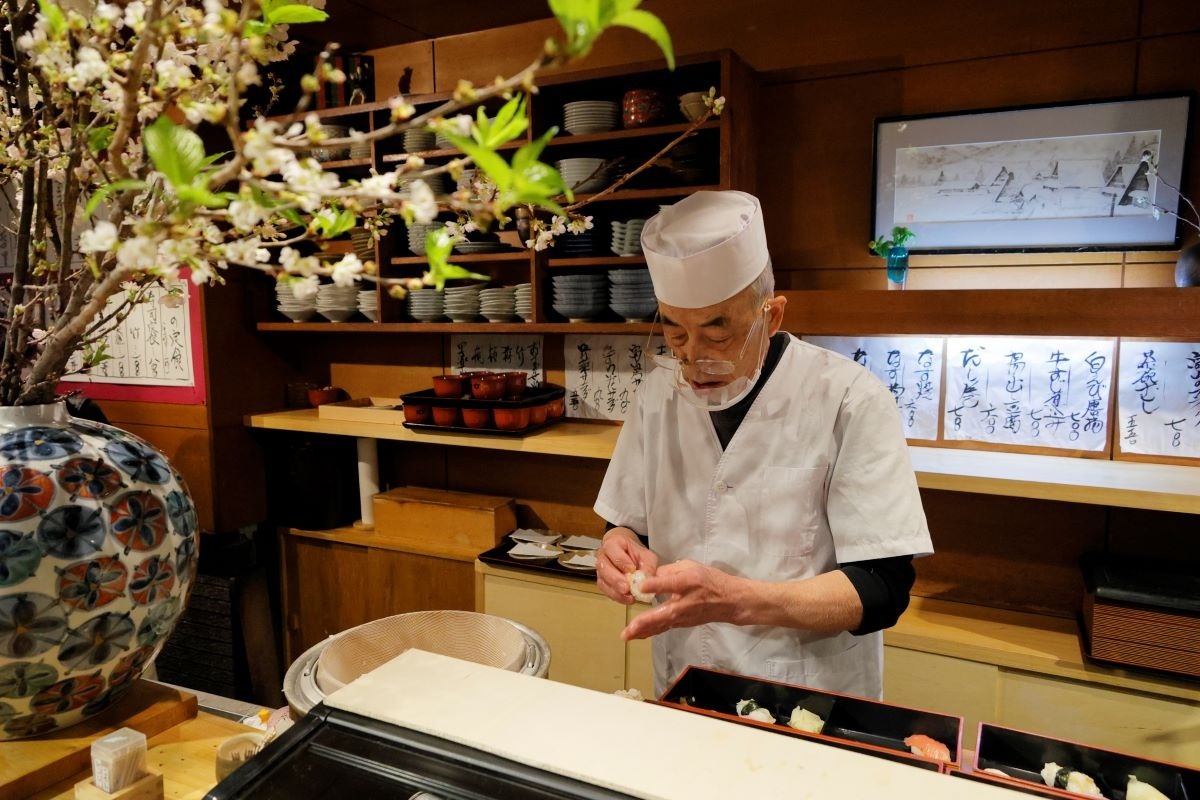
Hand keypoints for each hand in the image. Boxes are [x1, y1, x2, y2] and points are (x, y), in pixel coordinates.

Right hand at [595, 528, 657, 603]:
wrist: (628, 555)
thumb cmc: (636, 553)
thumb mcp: (646, 555)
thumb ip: (647, 566)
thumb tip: (647, 581)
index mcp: (612, 543)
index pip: (612, 550)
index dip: (622, 561)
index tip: (632, 569)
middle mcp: (602, 556)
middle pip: (604, 567)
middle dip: (616, 579)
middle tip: (626, 588)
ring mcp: (600, 570)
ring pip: (603, 581)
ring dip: (615, 591)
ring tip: (629, 597)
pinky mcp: (603, 581)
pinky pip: (606, 590)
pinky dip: (616, 596)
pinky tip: (627, 599)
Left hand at [620, 560, 741, 639]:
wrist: (729, 601)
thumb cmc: (710, 580)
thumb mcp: (692, 566)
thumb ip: (670, 569)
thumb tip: (650, 578)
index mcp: (689, 582)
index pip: (671, 584)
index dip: (656, 584)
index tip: (641, 586)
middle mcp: (685, 602)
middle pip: (664, 613)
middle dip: (645, 621)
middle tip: (628, 629)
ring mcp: (684, 616)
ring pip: (662, 625)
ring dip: (643, 631)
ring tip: (626, 636)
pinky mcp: (682, 623)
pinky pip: (664, 628)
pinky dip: (650, 632)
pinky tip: (637, 635)